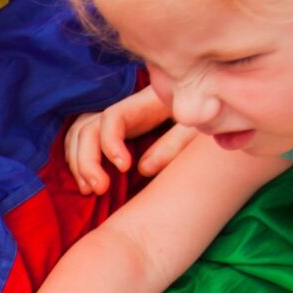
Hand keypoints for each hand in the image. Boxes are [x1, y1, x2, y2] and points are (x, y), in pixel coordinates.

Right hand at [63, 85, 198, 194]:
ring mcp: (119, 119)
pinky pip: (86, 141)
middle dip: (86, 159)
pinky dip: (80, 160)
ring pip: (80, 134)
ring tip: (89, 190)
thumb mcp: (199, 127)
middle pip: (87, 127)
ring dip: (77, 162)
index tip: (125, 168)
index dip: (110, 143)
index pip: (113, 117)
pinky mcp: (119, 131)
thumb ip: (174, 144)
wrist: (214, 102)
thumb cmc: (210, 114)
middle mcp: (126, 109)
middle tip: (99, 189)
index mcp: (146, 103)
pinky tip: (88, 182)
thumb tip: (143, 168)